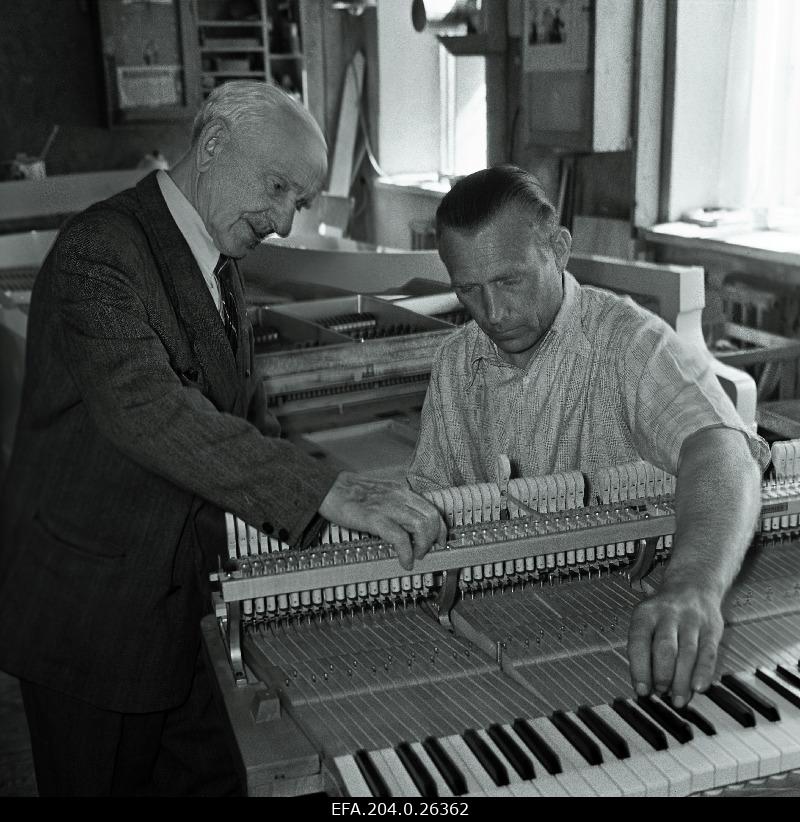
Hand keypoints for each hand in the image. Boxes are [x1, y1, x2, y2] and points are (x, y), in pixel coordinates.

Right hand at [318, 471, 447, 569]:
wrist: (328, 489)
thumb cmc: (351, 494)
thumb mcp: (382, 494)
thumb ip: (396, 505)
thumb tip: (408, 526)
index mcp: (401, 491)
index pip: (432, 509)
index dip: (441, 529)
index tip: (440, 541)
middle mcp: (399, 496)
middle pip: (431, 518)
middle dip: (433, 539)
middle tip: (425, 551)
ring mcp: (388, 507)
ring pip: (421, 526)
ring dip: (422, 547)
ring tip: (414, 557)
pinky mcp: (375, 518)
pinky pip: (400, 538)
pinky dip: (406, 553)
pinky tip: (404, 561)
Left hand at [626, 584, 723, 707]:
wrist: (693, 584)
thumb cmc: (663, 612)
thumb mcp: (646, 620)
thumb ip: (644, 650)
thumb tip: (645, 686)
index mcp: (646, 613)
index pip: (639, 641)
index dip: (639, 668)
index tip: (641, 690)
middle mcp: (668, 615)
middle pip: (665, 648)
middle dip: (662, 675)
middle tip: (661, 693)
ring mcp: (692, 620)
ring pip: (687, 653)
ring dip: (682, 681)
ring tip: (678, 700)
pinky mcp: (712, 628)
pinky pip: (708, 653)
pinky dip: (704, 672)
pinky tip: (698, 688)